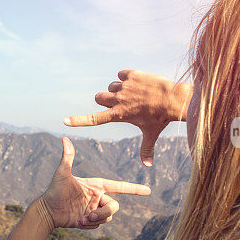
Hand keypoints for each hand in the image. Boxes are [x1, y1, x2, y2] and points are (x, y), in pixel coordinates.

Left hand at [40, 137, 151, 229]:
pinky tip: (77, 222)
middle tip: (89, 216)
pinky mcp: (91, 221)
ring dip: (96, 220)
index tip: (148, 191)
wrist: (48, 210)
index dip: (134, 189)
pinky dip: (89, 225)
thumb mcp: (62, 173)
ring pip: (108, 217)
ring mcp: (95, 209)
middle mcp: (98, 197)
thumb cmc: (54, 190)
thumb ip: (68, 157)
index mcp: (96, 185)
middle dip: (104, 213)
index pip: (119, 186)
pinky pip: (98, 225)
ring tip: (81, 219)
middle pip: (114, 206)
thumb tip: (64, 139)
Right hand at [63, 69, 192, 165]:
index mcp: (118, 115)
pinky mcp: (131, 75)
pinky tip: (140, 84)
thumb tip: (147, 165)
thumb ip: (146, 149)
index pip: (93, 119)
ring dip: (118, 89)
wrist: (174, 100)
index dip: (78, 121)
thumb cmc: (161, 119)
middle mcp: (118, 100)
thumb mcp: (151, 134)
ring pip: (111, 86)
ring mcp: (124, 86)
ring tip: (134, 94)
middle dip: (105, 100)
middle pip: (99, 97)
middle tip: (120, 102)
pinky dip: (127, 78)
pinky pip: (121, 74)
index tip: (65, 121)